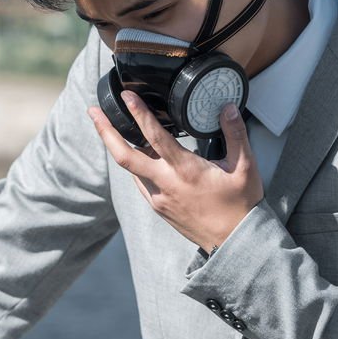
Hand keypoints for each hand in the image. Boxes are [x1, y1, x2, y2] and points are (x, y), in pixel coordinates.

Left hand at [87, 89, 263, 250]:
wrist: (234, 242)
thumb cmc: (241, 204)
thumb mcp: (245, 167)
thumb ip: (236, 134)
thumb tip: (228, 107)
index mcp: (185, 171)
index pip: (155, 137)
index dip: (138, 114)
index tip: (126, 96)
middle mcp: (166, 184)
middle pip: (124, 156)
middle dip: (105, 131)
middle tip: (92, 111)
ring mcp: (159, 198)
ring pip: (131, 169)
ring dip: (120, 147)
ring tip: (113, 126)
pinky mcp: (159, 208)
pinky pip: (140, 182)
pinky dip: (136, 165)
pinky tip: (140, 154)